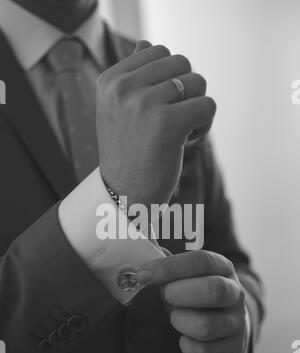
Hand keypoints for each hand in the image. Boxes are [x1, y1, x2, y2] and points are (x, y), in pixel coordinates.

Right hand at [97, 41, 215, 207]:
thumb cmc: (128, 154)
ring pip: (198, 82)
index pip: (158, 51)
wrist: (123, 197)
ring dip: (196, 109)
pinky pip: (208, 105)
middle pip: (182, 63)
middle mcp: (123, 88)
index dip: (169, 79)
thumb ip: (134, 75)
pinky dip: (205, 125)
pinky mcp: (167, 124)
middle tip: (173, 121)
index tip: (159, 108)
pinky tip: (186, 143)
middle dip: (186, 91)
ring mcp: (143, 104)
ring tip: (178, 134)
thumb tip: (147, 43)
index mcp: (110, 80)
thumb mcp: (119, 110)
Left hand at [136, 251, 246, 352]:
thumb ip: (166, 266)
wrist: (224, 318)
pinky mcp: (234, 347)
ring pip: (207, 326)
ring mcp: (238, 321)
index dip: (169, 267)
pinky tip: (185, 338)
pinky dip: (187, 347)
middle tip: (166, 296)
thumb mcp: (184, 274)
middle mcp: (235, 293)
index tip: (143, 275)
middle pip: (214, 290)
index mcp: (222, 267)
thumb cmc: (195, 292)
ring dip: (181, 322)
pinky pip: (205, 352)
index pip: (201, 261)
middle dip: (180, 294)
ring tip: (177, 317)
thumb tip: (144, 264)